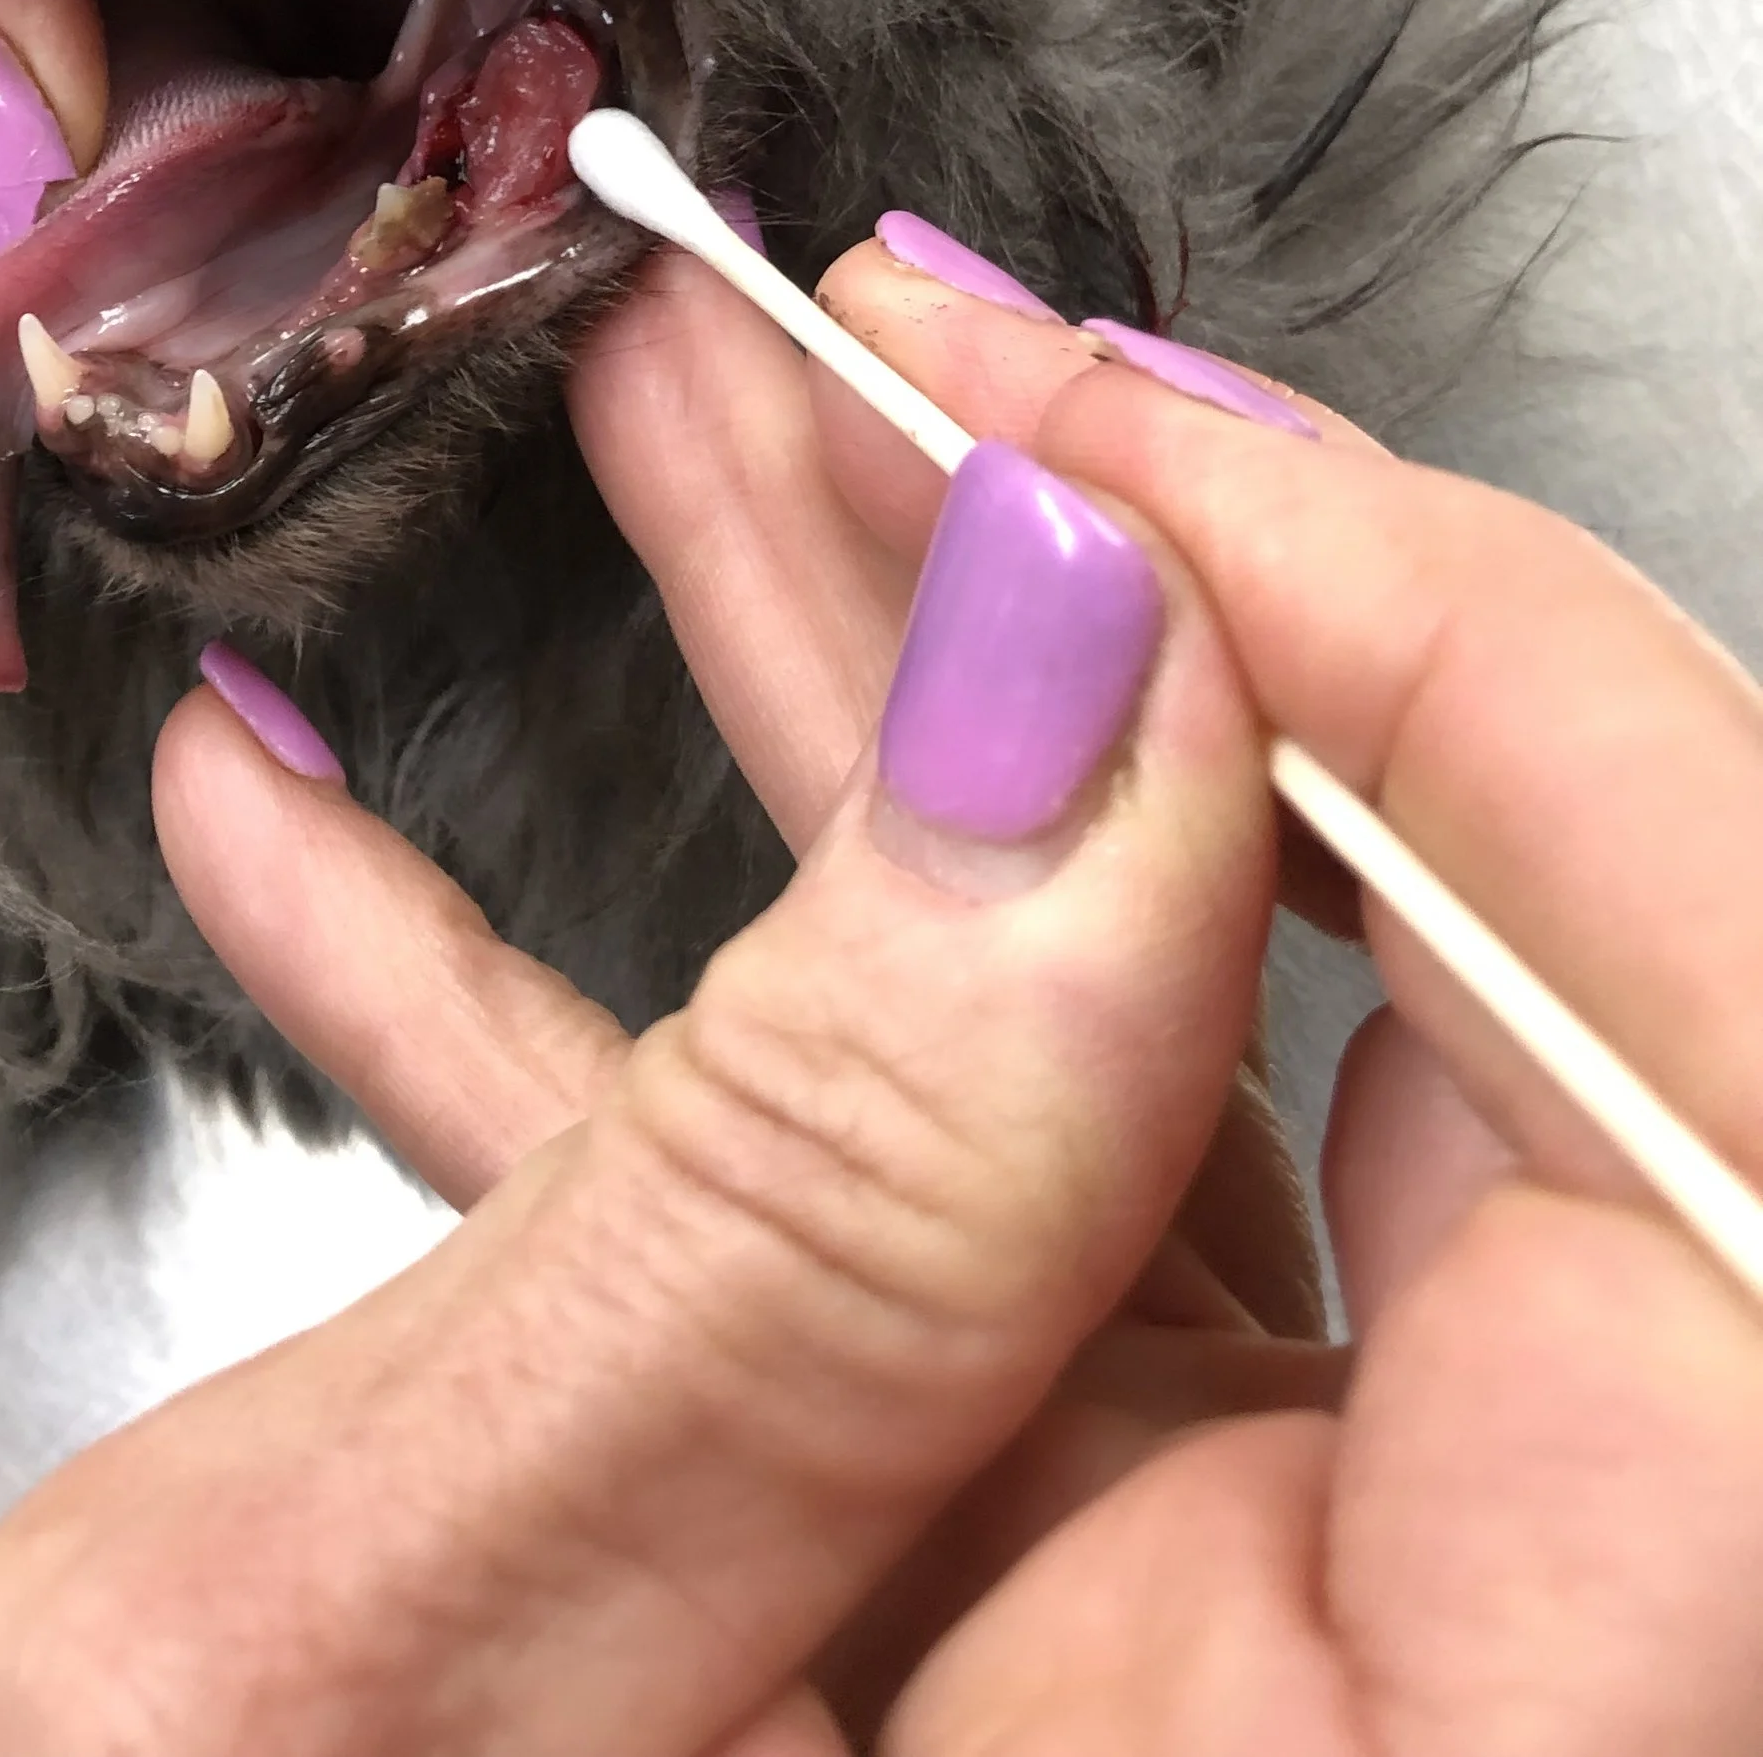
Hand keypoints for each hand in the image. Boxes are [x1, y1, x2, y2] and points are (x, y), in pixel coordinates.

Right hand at [0, 242, 1762, 1752]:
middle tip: (893, 362)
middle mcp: (1355, 1737)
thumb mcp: (367, 1670)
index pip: (1695, 1192)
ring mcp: (1156, 1673)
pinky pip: (877, 1251)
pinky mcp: (955, 1613)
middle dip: (1155, 643)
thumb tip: (1110, 659)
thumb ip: (802, 1201)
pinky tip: (352, 841)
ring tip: (669, 436)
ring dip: (869, 742)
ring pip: (1131, 1098)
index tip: (1109, 469)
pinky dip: (619, 1028)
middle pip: (1439, 1079)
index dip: (1463, 734)